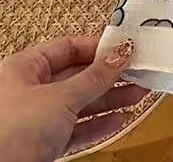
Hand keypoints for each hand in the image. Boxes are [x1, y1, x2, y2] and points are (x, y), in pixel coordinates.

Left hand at [0, 36, 146, 161]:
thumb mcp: (61, 98)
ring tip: (138, 93)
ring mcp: (36, 119)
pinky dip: (99, 124)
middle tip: (138, 71)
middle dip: (110, 76)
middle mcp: (28, 92)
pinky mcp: (43, 145)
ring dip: (111, 100)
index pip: (68, 48)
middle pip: (78, 76)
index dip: (97, 48)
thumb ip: (95, 77)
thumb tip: (119, 55)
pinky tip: (119, 119)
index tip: (124, 49)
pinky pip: (76, 128)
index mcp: (24, 69)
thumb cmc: (10, 133)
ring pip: (80, 104)